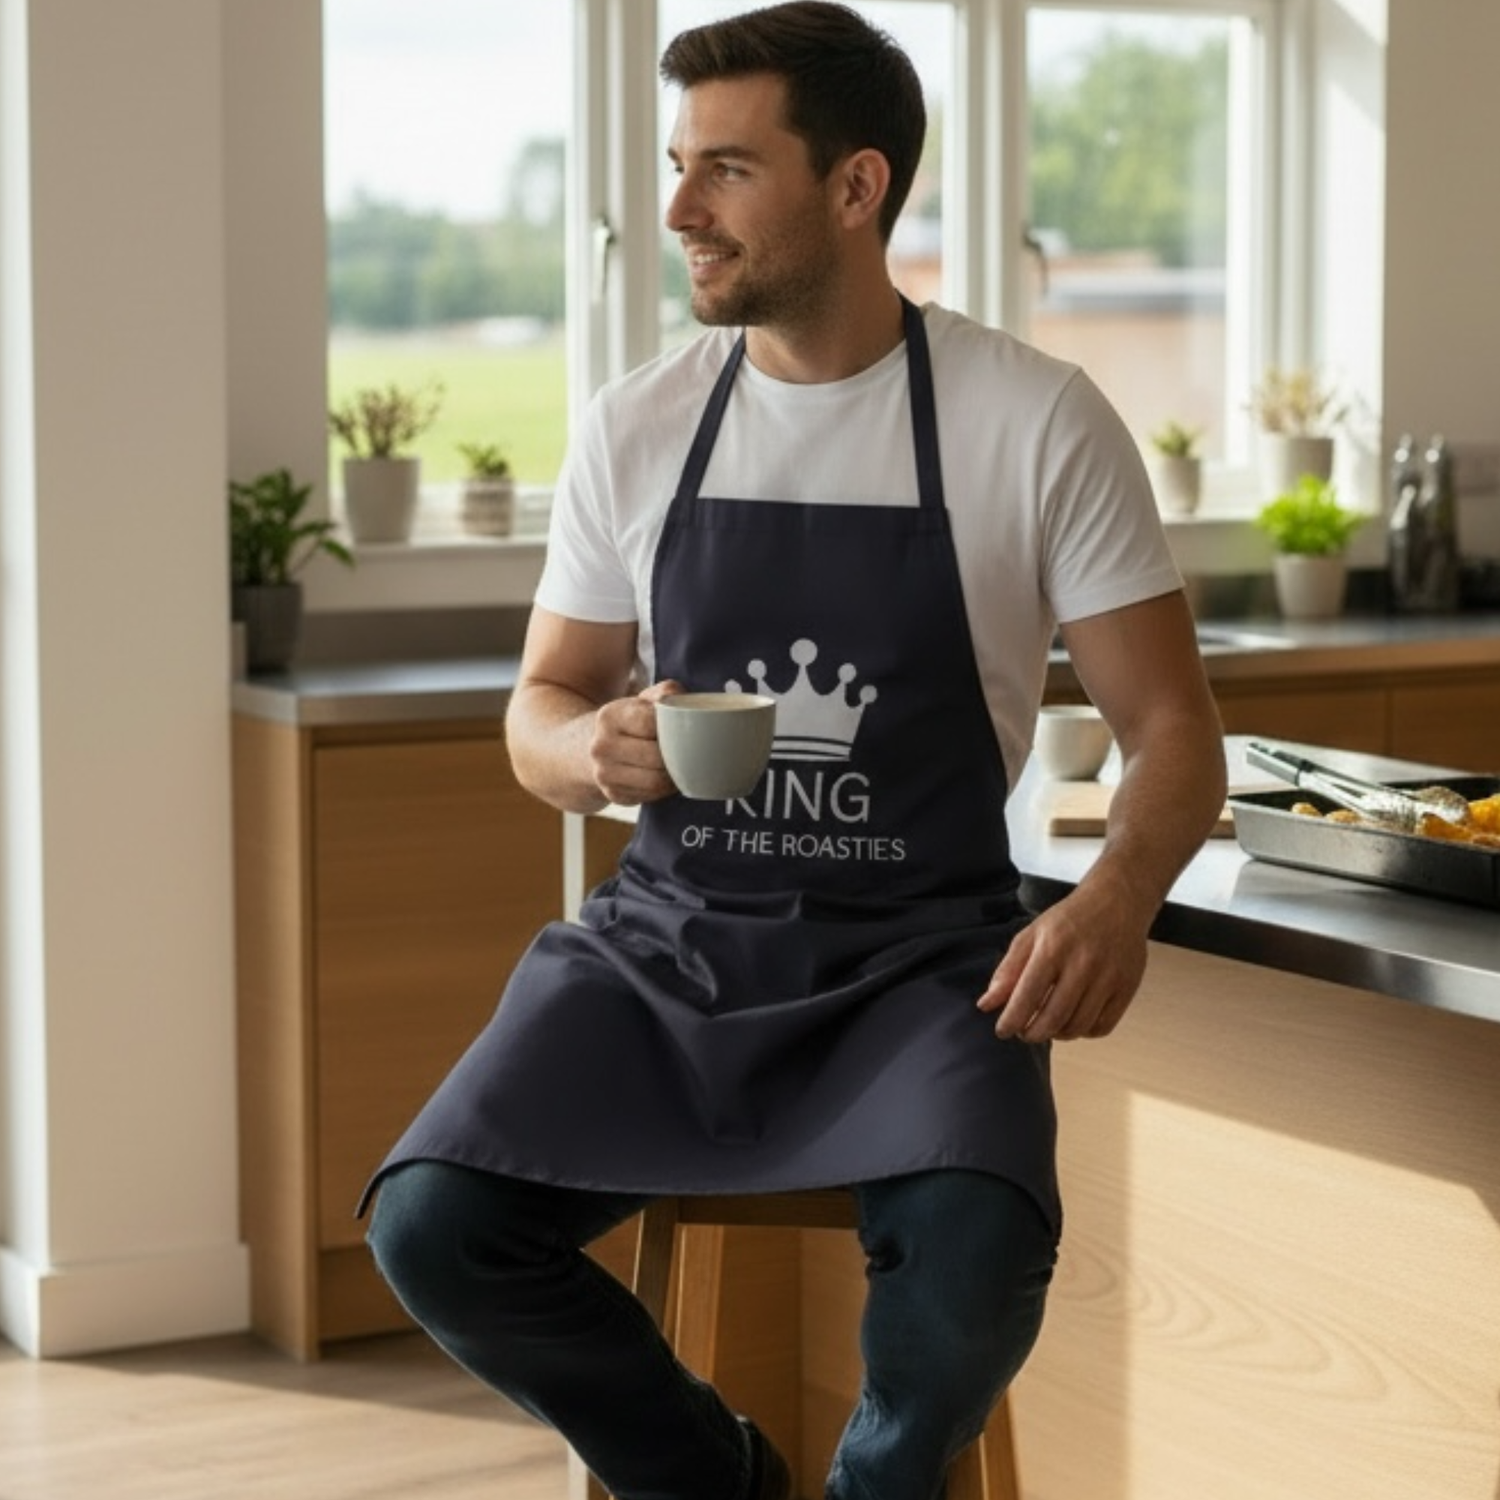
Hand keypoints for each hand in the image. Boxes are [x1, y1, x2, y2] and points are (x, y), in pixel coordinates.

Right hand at [589, 680, 682, 806]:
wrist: (589, 749)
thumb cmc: (629, 722)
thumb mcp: (642, 700)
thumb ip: (665, 693)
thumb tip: (680, 699)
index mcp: (609, 716)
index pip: (650, 723)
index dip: (672, 727)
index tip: (681, 728)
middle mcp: (601, 746)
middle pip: (655, 756)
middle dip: (677, 755)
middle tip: (690, 751)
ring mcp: (604, 774)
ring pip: (655, 781)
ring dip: (674, 776)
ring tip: (683, 766)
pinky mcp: (613, 794)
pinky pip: (650, 795)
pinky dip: (664, 789)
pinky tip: (667, 778)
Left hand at [976, 878, 1149, 1041]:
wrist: (1117, 902)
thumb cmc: (1068, 920)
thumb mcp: (1031, 935)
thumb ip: (1007, 971)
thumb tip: (986, 1005)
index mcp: (1053, 949)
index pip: (1027, 997)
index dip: (1011, 1021)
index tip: (1003, 1031)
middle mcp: (1083, 964)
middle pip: (1053, 1018)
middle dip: (1033, 1034)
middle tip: (1025, 1033)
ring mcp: (1108, 977)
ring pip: (1078, 1026)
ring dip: (1057, 1034)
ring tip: (1048, 1026)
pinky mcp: (1127, 987)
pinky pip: (1102, 1026)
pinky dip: (1084, 1032)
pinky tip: (1074, 1020)